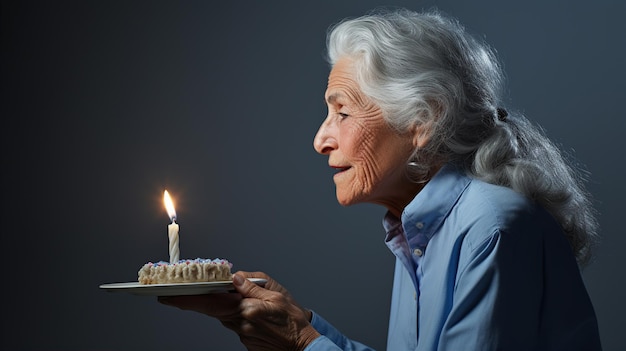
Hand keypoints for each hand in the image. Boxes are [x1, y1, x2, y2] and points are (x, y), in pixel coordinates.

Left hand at [159, 271, 319, 350]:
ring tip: (225, 293)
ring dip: (221, 304)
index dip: (186, 299)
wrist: (303, 346)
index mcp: (245, 309)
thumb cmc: (292, 320)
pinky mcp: (244, 339)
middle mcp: (239, 323)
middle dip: (195, 299)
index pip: (209, 302)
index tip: (167, 295)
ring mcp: (241, 333)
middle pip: (212, 307)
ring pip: (223, 313)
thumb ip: (253, 285)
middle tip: (171, 292)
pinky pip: (234, 320)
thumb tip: (235, 278)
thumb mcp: (277, 295)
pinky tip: (248, 309)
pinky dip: (234, 312)